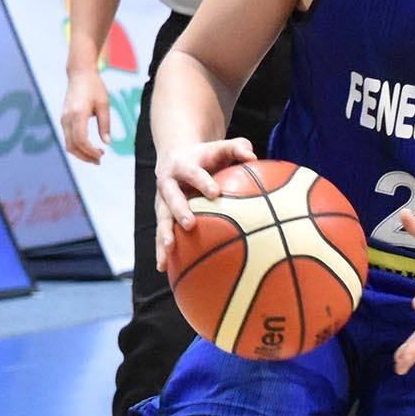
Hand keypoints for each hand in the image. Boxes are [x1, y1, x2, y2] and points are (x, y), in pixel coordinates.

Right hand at [59, 67, 110, 164]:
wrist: (80, 74)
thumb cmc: (94, 87)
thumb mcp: (104, 105)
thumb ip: (105, 124)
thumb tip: (107, 143)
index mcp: (78, 114)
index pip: (81, 140)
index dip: (90, 151)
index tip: (101, 155)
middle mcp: (67, 118)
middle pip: (72, 146)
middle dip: (85, 156)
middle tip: (99, 161)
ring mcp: (63, 119)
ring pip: (68, 144)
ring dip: (80, 154)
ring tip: (95, 157)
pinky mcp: (63, 119)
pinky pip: (67, 138)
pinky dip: (77, 147)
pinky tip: (88, 148)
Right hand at [153, 136, 255, 269]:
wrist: (174, 157)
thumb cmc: (206, 156)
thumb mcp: (221, 148)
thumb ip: (238, 148)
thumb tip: (254, 156)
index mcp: (183, 166)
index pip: (194, 173)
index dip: (203, 182)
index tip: (216, 192)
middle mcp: (168, 184)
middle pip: (172, 198)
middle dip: (179, 211)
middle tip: (190, 224)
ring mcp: (162, 201)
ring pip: (162, 219)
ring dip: (164, 235)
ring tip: (169, 251)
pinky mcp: (162, 215)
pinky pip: (160, 233)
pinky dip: (161, 250)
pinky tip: (162, 267)